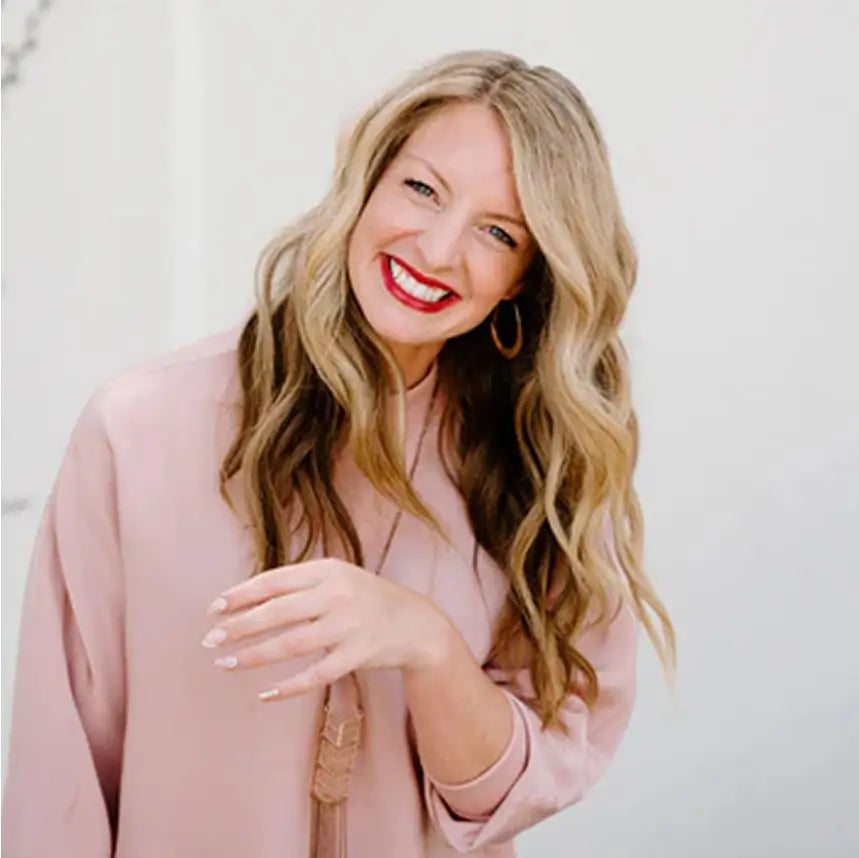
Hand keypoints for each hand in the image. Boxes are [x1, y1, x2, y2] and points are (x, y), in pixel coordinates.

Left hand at [201, 558, 452, 701]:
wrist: (416, 622)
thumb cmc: (365, 599)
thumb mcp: (337, 579)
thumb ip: (300, 585)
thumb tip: (244, 600)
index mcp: (328, 570)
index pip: (275, 581)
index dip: (241, 595)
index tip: (213, 609)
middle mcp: (338, 594)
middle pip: (278, 611)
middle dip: (240, 626)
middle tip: (210, 640)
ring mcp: (349, 625)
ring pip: (292, 643)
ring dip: (255, 655)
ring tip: (226, 663)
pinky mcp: (358, 654)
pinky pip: (317, 674)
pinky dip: (288, 687)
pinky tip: (265, 694)